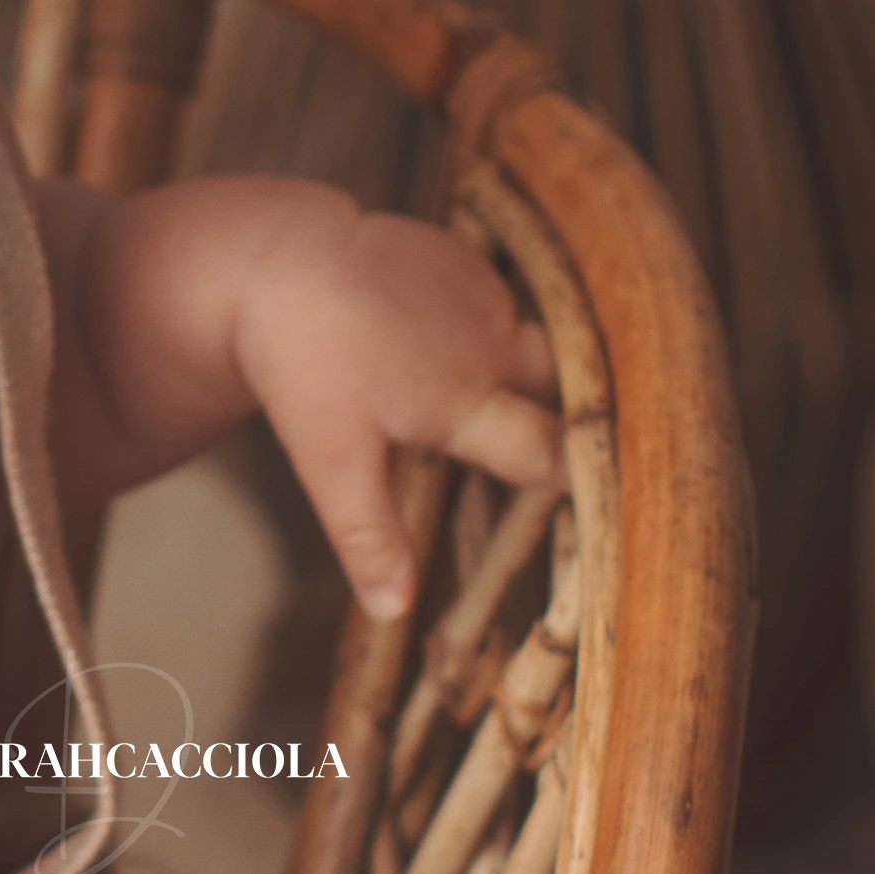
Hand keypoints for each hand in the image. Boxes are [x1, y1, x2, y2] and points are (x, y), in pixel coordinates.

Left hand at [233, 200, 561, 623]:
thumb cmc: (301, 368)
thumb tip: (395, 612)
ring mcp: (481, 295)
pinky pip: (495, 306)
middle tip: (573, 448)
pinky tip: (443, 346)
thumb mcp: (328, 463)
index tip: (601, 497)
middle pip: (567, 387)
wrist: (273, 265)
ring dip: (523, 376)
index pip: (553, 450)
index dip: (580, 475)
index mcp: (464, 401)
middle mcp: (490, 345)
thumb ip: (369, 536)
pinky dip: (484, 333)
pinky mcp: (463, 261)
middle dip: (574, 416)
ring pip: (532, 346)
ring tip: (509, 404)